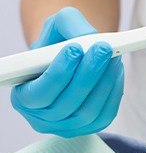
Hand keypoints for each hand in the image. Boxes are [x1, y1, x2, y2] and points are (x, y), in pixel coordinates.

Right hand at [11, 7, 123, 137]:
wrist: (72, 56)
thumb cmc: (59, 43)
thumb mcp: (58, 26)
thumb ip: (69, 25)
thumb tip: (88, 38)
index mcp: (24, 97)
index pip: (39, 93)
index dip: (58, 73)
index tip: (75, 49)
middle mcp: (42, 117)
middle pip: (67, 104)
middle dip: (88, 74)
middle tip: (103, 49)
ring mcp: (67, 127)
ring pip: (89, 111)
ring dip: (104, 82)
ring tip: (113, 56)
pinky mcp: (90, 127)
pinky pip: (105, 114)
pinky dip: (114, 91)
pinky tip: (115, 71)